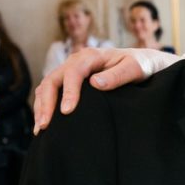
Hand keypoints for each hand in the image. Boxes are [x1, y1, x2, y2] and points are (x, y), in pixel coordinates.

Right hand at [33, 48, 175, 133]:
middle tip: (46, 124)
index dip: (69, 92)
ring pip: (48, 85)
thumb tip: (95, 83)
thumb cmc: (141, 65)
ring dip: (42, 105)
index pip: (73, 73)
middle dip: (47, 102)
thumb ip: (117, 76)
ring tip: (41, 128)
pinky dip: (44, 104)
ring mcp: (71, 70)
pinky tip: (44, 122)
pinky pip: (51, 90)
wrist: (143, 62)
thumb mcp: (134, 69)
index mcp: (91, 56)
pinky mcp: (70, 80)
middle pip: (53, 79)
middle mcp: (77, 61)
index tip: (67, 111)